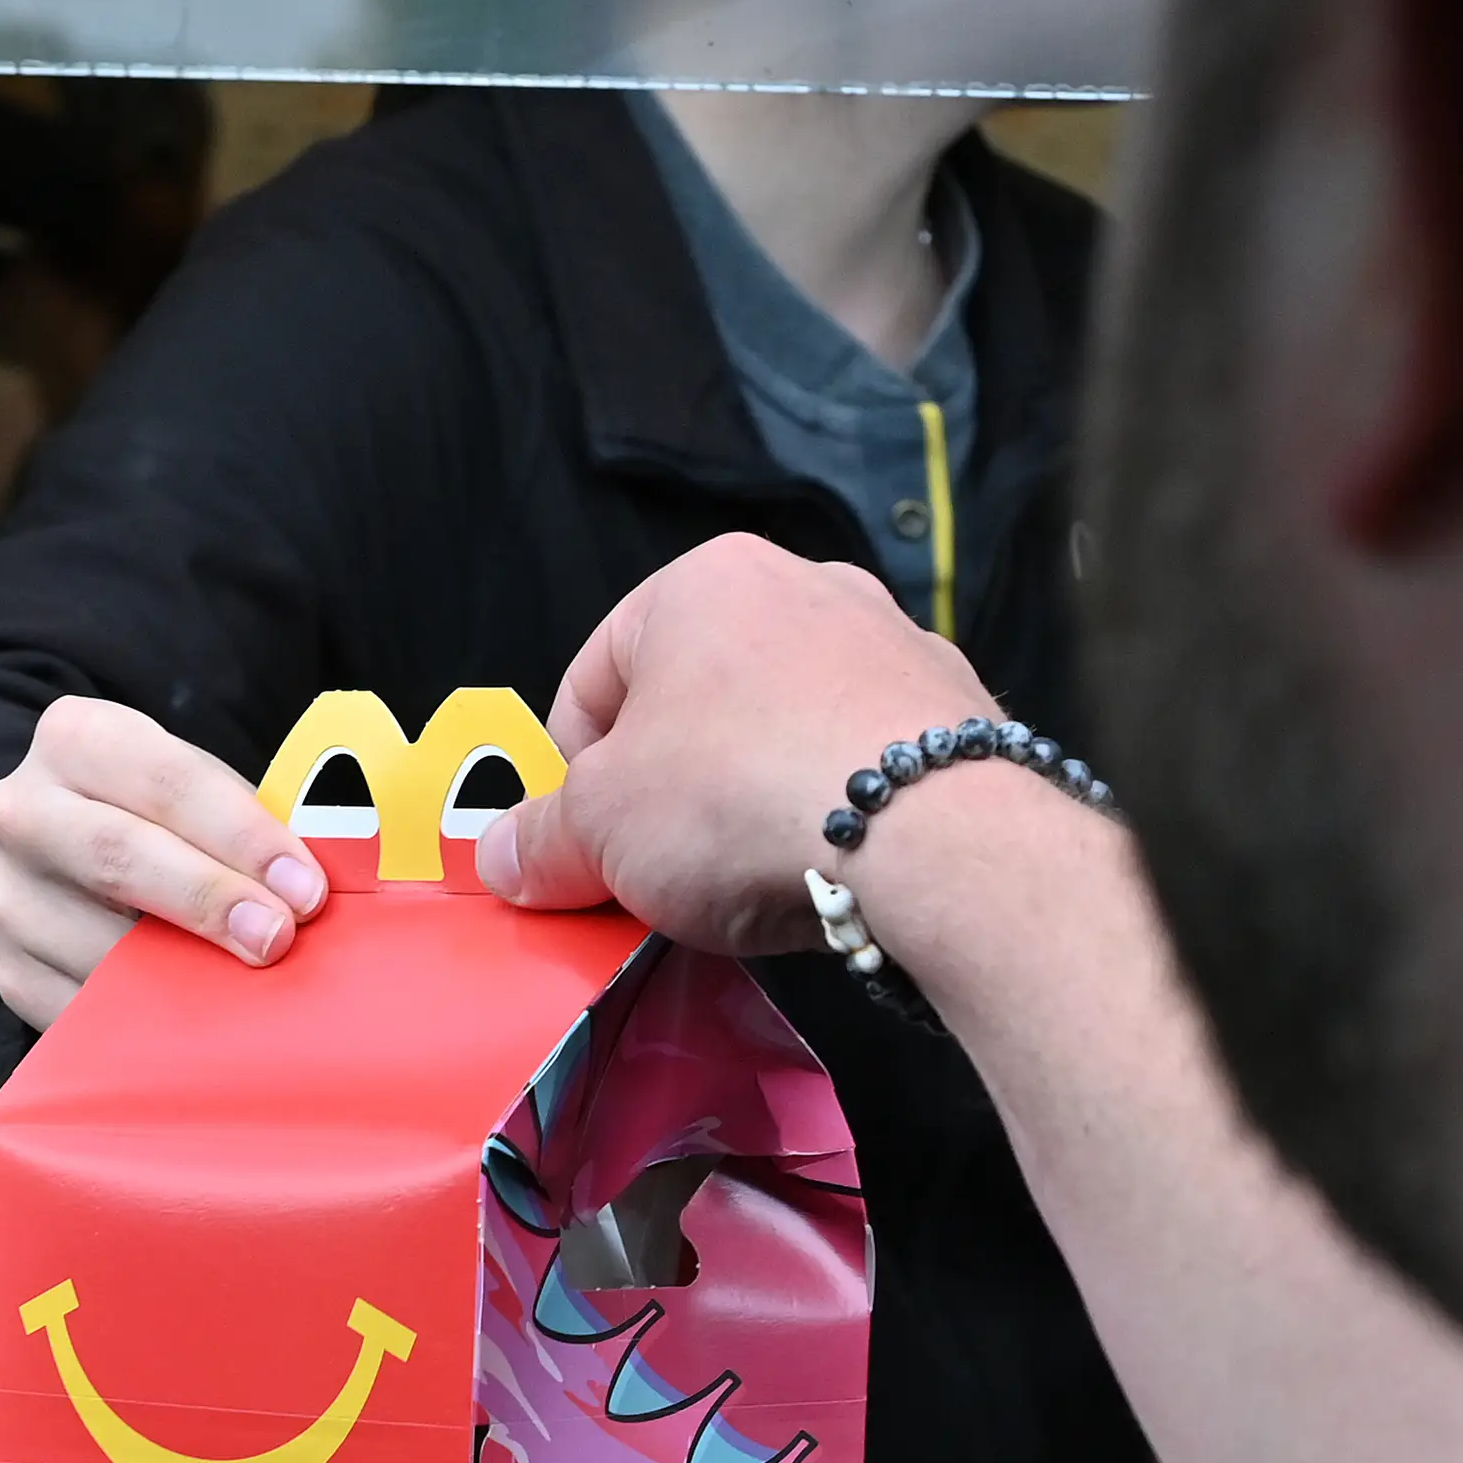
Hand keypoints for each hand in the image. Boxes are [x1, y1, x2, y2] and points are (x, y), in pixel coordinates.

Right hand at [0, 696, 327, 1027]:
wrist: (82, 857)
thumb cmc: (168, 822)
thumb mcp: (201, 793)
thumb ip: (249, 827)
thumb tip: (308, 893)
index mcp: (75, 739)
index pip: (165, 781)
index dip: (241, 835)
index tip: (303, 888)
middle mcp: (21, 811)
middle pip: (116, 855)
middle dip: (208, 900)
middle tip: (276, 938)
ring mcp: (7, 897)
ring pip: (97, 945)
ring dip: (182, 974)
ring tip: (249, 987)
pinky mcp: (10, 971)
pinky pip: (83, 1009)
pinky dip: (148, 1021)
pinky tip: (199, 1024)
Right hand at [478, 534, 992, 951]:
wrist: (935, 835)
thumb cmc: (742, 798)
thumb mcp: (600, 830)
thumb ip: (541, 840)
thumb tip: (505, 857)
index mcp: (701, 583)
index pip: (593, 678)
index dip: (569, 775)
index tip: (576, 847)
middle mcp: (804, 587)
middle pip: (694, 704)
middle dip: (666, 789)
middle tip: (652, 871)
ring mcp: (891, 642)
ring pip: (781, 731)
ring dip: (750, 799)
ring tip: (744, 878)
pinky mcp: (956, 710)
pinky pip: (861, 761)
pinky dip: (833, 808)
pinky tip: (825, 868)